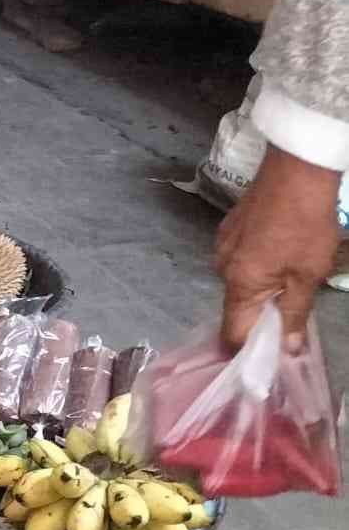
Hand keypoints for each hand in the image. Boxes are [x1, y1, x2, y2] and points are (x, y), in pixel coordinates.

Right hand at [215, 144, 340, 351]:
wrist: (296, 171)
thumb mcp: (308, 275)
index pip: (232, 332)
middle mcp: (222, 268)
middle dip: (261, 314)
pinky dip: (257, 264)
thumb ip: (296, 313)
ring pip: (240, 280)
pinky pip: (240, 258)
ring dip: (261, 286)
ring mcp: (222, 245)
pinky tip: (280, 250)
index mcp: (239, 285)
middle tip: (293, 309)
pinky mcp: (229, 228)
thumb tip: (288, 350)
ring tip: (290, 274)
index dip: (248, 350)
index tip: (268, 359)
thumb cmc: (305, 226)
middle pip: (237, 305)